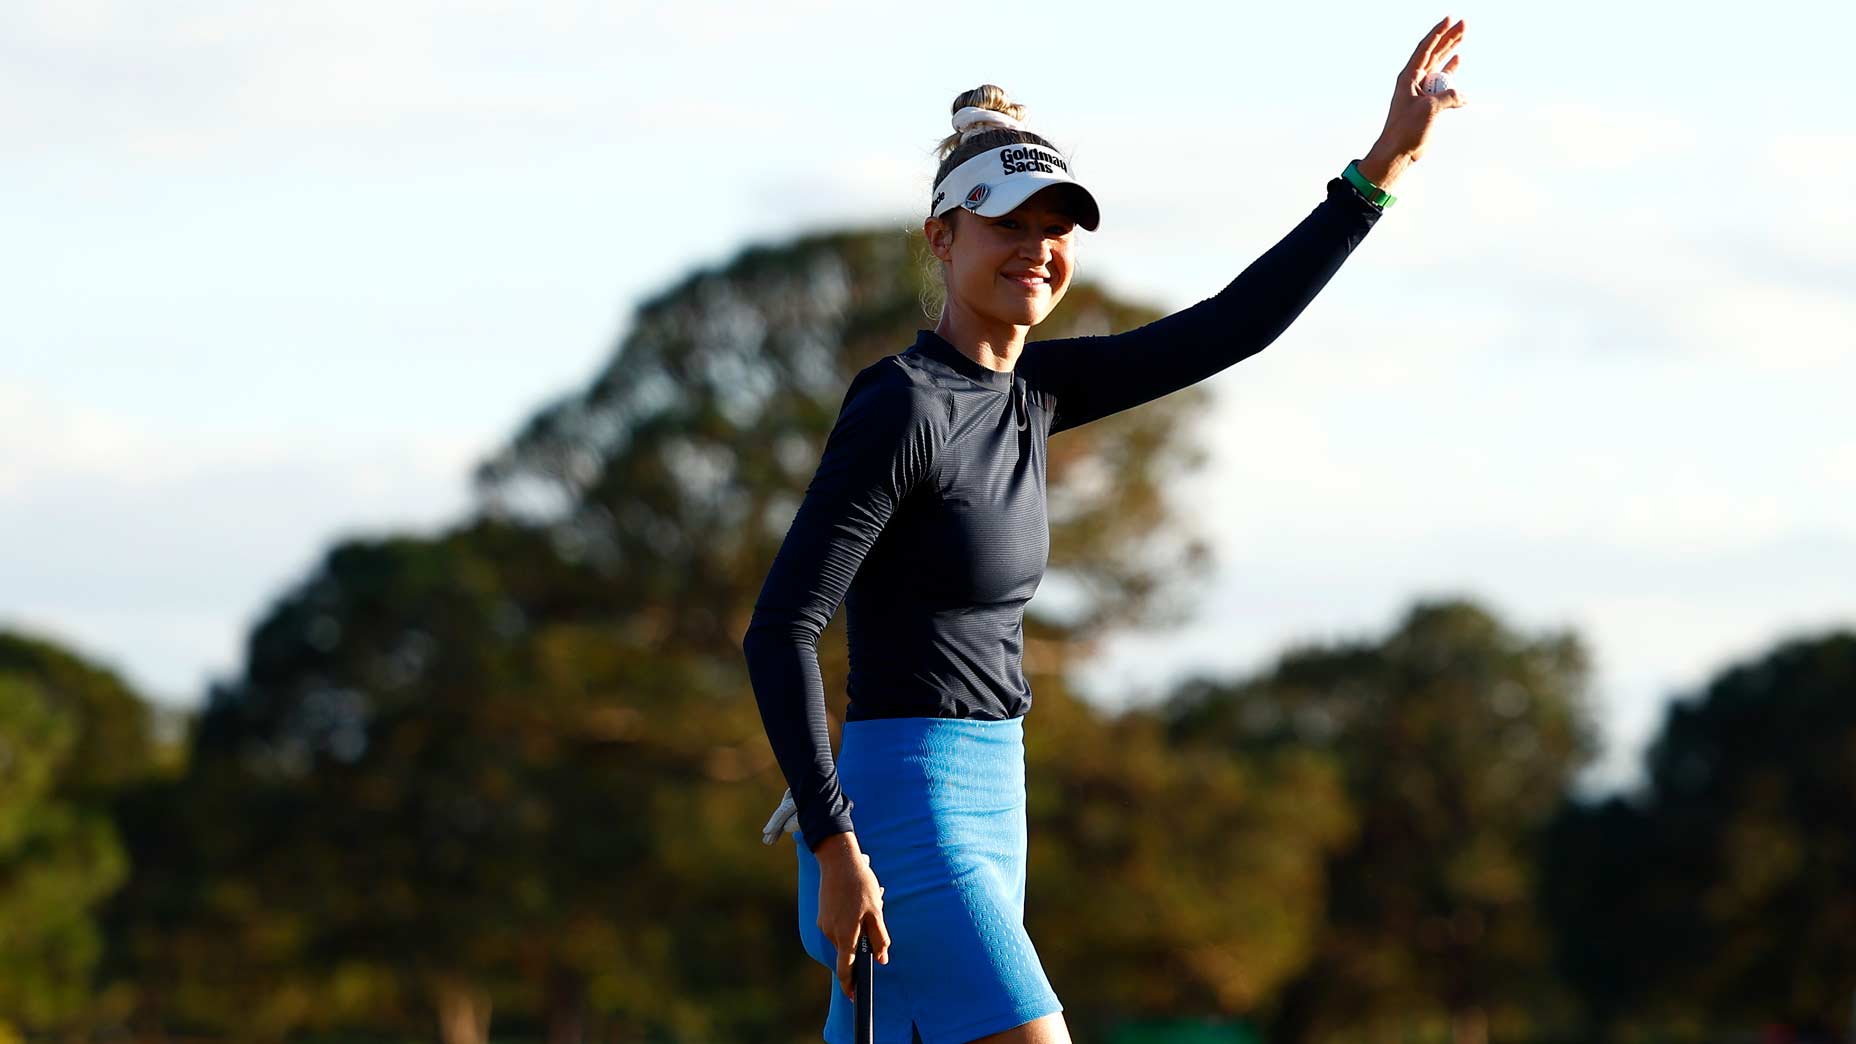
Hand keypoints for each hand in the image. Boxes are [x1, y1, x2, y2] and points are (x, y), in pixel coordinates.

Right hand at [815, 838, 891, 998]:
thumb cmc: (860, 884)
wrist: (837, 860)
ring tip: (866, 905)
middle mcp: (832, 933)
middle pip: (847, 952)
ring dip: (856, 930)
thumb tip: (882, 960)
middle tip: (873, 919)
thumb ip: (879, 938)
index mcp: (846, 934)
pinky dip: (849, 922)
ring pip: (844, 938)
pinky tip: (855, 902)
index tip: (854, 997)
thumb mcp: (876, 910)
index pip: (846, 969)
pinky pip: (838, 928)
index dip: (850, 985)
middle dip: (860, 945)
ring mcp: (825, 925)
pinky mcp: (822, 916)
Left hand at [1361, 16, 1466, 187]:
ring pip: (1439, 65)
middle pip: (1434, 53)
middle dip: (1449, 38)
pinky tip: (1457, 60)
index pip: (1425, 49)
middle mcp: (1414, 81)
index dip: (1438, 33)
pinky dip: (1451, 72)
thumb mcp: (1430, 109)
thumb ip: (1448, 97)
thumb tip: (1464, 96)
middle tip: (1464, 23)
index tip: (1449, 19)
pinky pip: (1442, 82)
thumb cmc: (1406, 130)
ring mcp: (1421, 91)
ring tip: (1463, 36)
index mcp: (1409, 78)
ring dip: (1451, 51)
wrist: (1397, 152)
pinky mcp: (1428, 102)